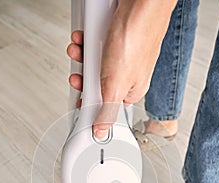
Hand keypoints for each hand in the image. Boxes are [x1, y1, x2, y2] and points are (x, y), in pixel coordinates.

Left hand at [67, 0, 176, 137]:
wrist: (140, 3)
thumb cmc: (136, 40)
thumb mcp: (116, 87)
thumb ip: (106, 112)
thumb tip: (101, 132)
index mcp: (129, 92)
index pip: (105, 106)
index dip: (89, 105)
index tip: (78, 105)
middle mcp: (125, 75)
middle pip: (95, 84)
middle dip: (82, 78)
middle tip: (78, 77)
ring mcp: (118, 56)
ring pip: (92, 64)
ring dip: (80, 57)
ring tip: (78, 50)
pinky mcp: (112, 39)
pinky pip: (92, 46)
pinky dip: (84, 42)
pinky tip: (82, 38)